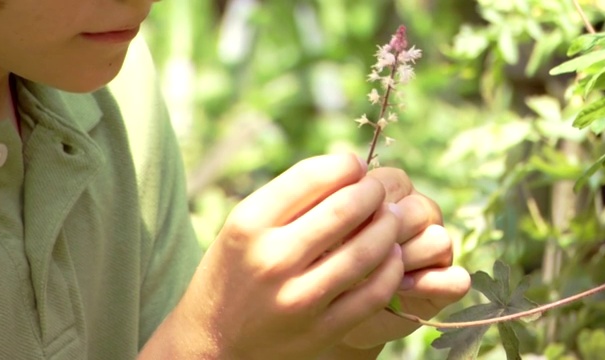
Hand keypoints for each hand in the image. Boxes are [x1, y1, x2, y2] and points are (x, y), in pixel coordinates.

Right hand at [163, 154, 405, 358]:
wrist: (213, 340)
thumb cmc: (234, 271)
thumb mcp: (242, 227)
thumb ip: (288, 200)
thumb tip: (349, 170)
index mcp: (249, 225)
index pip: (310, 177)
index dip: (344, 165)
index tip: (354, 166)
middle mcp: (272, 259)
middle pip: (345, 209)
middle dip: (372, 192)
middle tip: (378, 190)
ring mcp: (297, 299)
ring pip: (366, 252)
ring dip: (388, 227)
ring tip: (390, 218)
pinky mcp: (320, 331)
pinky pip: (374, 294)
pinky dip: (391, 268)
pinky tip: (391, 255)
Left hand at [337, 167, 470, 350]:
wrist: (328, 307)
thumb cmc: (320, 261)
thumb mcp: (320, 232)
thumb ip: (334, 212)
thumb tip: (350, 214)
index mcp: (387, 189)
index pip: (390, 184)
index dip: (365, 210)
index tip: (335, 233)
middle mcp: (417, 212)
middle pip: (419, 210)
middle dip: (385, 238)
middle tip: (355, 258)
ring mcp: (435, 246)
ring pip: (438, 241)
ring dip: (406, 261)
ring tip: (374, 275)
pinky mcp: (447, 282)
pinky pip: (456, 279)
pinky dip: (429, 285)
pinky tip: (400, 291)